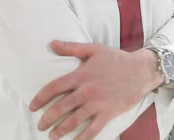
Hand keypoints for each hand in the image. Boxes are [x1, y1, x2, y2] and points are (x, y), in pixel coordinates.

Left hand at [29, 41, 162, 139]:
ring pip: (73, 121)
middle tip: (40, 125)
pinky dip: (82, 138)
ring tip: (52, 135)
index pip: (54, 88)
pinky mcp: (109, 113)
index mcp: (81, 75)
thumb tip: (52, 43)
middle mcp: (87, 91)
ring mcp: (98, 103)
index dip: (40, 98)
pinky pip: (92, 130)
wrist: (141, 70)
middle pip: (60, 108)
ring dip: (60, 131)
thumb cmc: (117, 59)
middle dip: (47, 119)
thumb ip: (72, 48)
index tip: (32, 106)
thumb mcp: (94, 49)